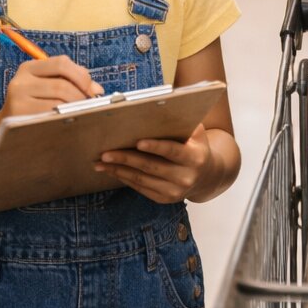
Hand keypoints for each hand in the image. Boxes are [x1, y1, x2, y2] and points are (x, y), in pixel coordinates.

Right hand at [0, 56, 102, 119]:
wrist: (2, 131)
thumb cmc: (32, 107)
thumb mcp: (46, 88)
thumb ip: (71, 83)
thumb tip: (98, 89)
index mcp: (29, 68)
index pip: (61, 63)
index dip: (81, 75)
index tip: (92, 90)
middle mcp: (21, 80)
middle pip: (62, 84)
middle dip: (81, 97)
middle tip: (91, 108)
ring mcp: (17, 98)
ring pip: (58, 101)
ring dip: (76, 109)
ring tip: (83, 115)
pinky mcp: (18, 116)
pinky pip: (49, 116)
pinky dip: (64, 119)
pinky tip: (69, 123)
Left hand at [94, 124, 212, 203]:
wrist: (206, 175)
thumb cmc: (195, 146)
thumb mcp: (196, 133)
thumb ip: (182, 122)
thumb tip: (157, 108)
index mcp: (195, 157)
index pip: (172, 151)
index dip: (155, 146)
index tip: (137, 142)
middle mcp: (186, 177)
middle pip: (151, 166)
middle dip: (126, 159)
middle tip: (106, 153)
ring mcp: (175, 192)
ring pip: (142, 180)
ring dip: (119, 171)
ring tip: (100, 163)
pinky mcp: (165, 199)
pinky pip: (141, 188)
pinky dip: (125, 179)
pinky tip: (112, 170)